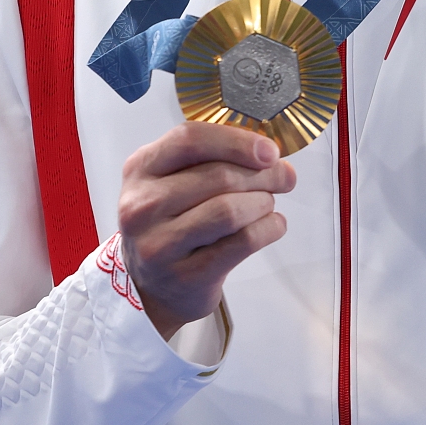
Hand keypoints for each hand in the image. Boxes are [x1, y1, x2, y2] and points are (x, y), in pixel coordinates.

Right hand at [117, 122, 296, 339]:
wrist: (156, 285)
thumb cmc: (175, 220)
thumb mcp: (176, 179)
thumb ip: (216, 158)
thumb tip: (271, 155)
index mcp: (141, 168)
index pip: (190, 139)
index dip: (237, 141)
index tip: (269, 151)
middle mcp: (142, 205)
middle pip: (219, 175)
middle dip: (265, 174)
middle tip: (283, 178)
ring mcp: (159, 244)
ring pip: (231, 210)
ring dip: (264, 202)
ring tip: (266, 204)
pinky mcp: (185, 275)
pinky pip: (243, 241)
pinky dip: (270, 228)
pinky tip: (272, 225)